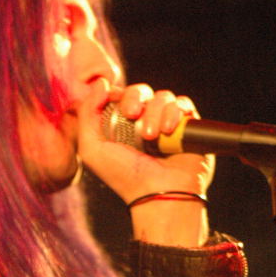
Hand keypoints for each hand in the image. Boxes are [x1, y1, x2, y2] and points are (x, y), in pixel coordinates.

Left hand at [77, 81, 214, 246]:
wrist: (158, 193)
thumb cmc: (123, 176)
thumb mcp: (92, 148)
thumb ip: (87, 113)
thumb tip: (101, 83)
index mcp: (120, 125)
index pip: (119, 94)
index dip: (117, 94)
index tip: (117, 106)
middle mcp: (144, 121)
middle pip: (140, 90)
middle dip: (135, 98)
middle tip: (133, 115)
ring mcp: (167, 123)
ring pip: (162, 97)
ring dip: (155, 112)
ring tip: (152, 137)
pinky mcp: (188, 126)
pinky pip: (182, 104)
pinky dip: (175, 113)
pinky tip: (168, 131)